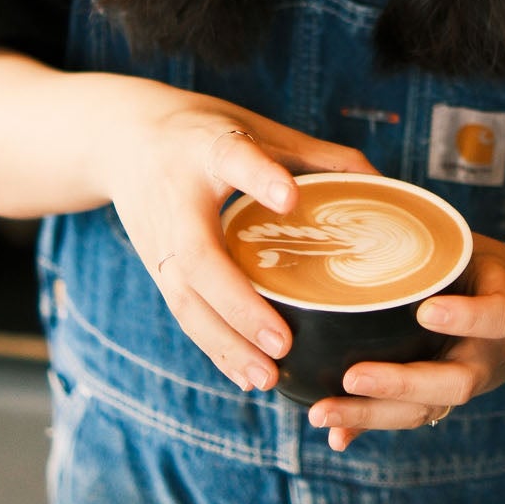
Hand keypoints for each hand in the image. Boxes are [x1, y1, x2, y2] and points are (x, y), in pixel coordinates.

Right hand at [103, 88, 376, 393]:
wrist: (119, 138)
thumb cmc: (202, 132)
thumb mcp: (257, 126)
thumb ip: (317, 155)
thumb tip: (385, 186)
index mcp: (207, 148)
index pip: (233, 159)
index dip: (259, 178)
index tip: (289, 198)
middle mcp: (177, 198)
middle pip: (198, 256)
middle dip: (238, 303)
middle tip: (283, 341)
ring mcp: (159, 239)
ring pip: (185, 299)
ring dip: (225, 342)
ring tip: (267, 377)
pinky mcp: (156, 268)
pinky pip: (184, 314)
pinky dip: (214, 348)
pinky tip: (247, 376)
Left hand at [306, 236, 504, 450]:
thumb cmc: (483, 270)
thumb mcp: (469, 249)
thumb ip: (429, 237)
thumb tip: (365, 191)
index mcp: (502, 312)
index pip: (494, 316)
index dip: (464, 317)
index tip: (426, 311)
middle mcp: (486, 357)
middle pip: (453, 383)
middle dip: (401, 384)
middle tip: (352, 376)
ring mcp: (464, 384)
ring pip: (424, 410)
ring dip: (371, 414)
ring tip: (322, 412)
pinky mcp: (440, 401)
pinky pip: (407, 419)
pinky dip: (369, 427)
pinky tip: (335, 436)